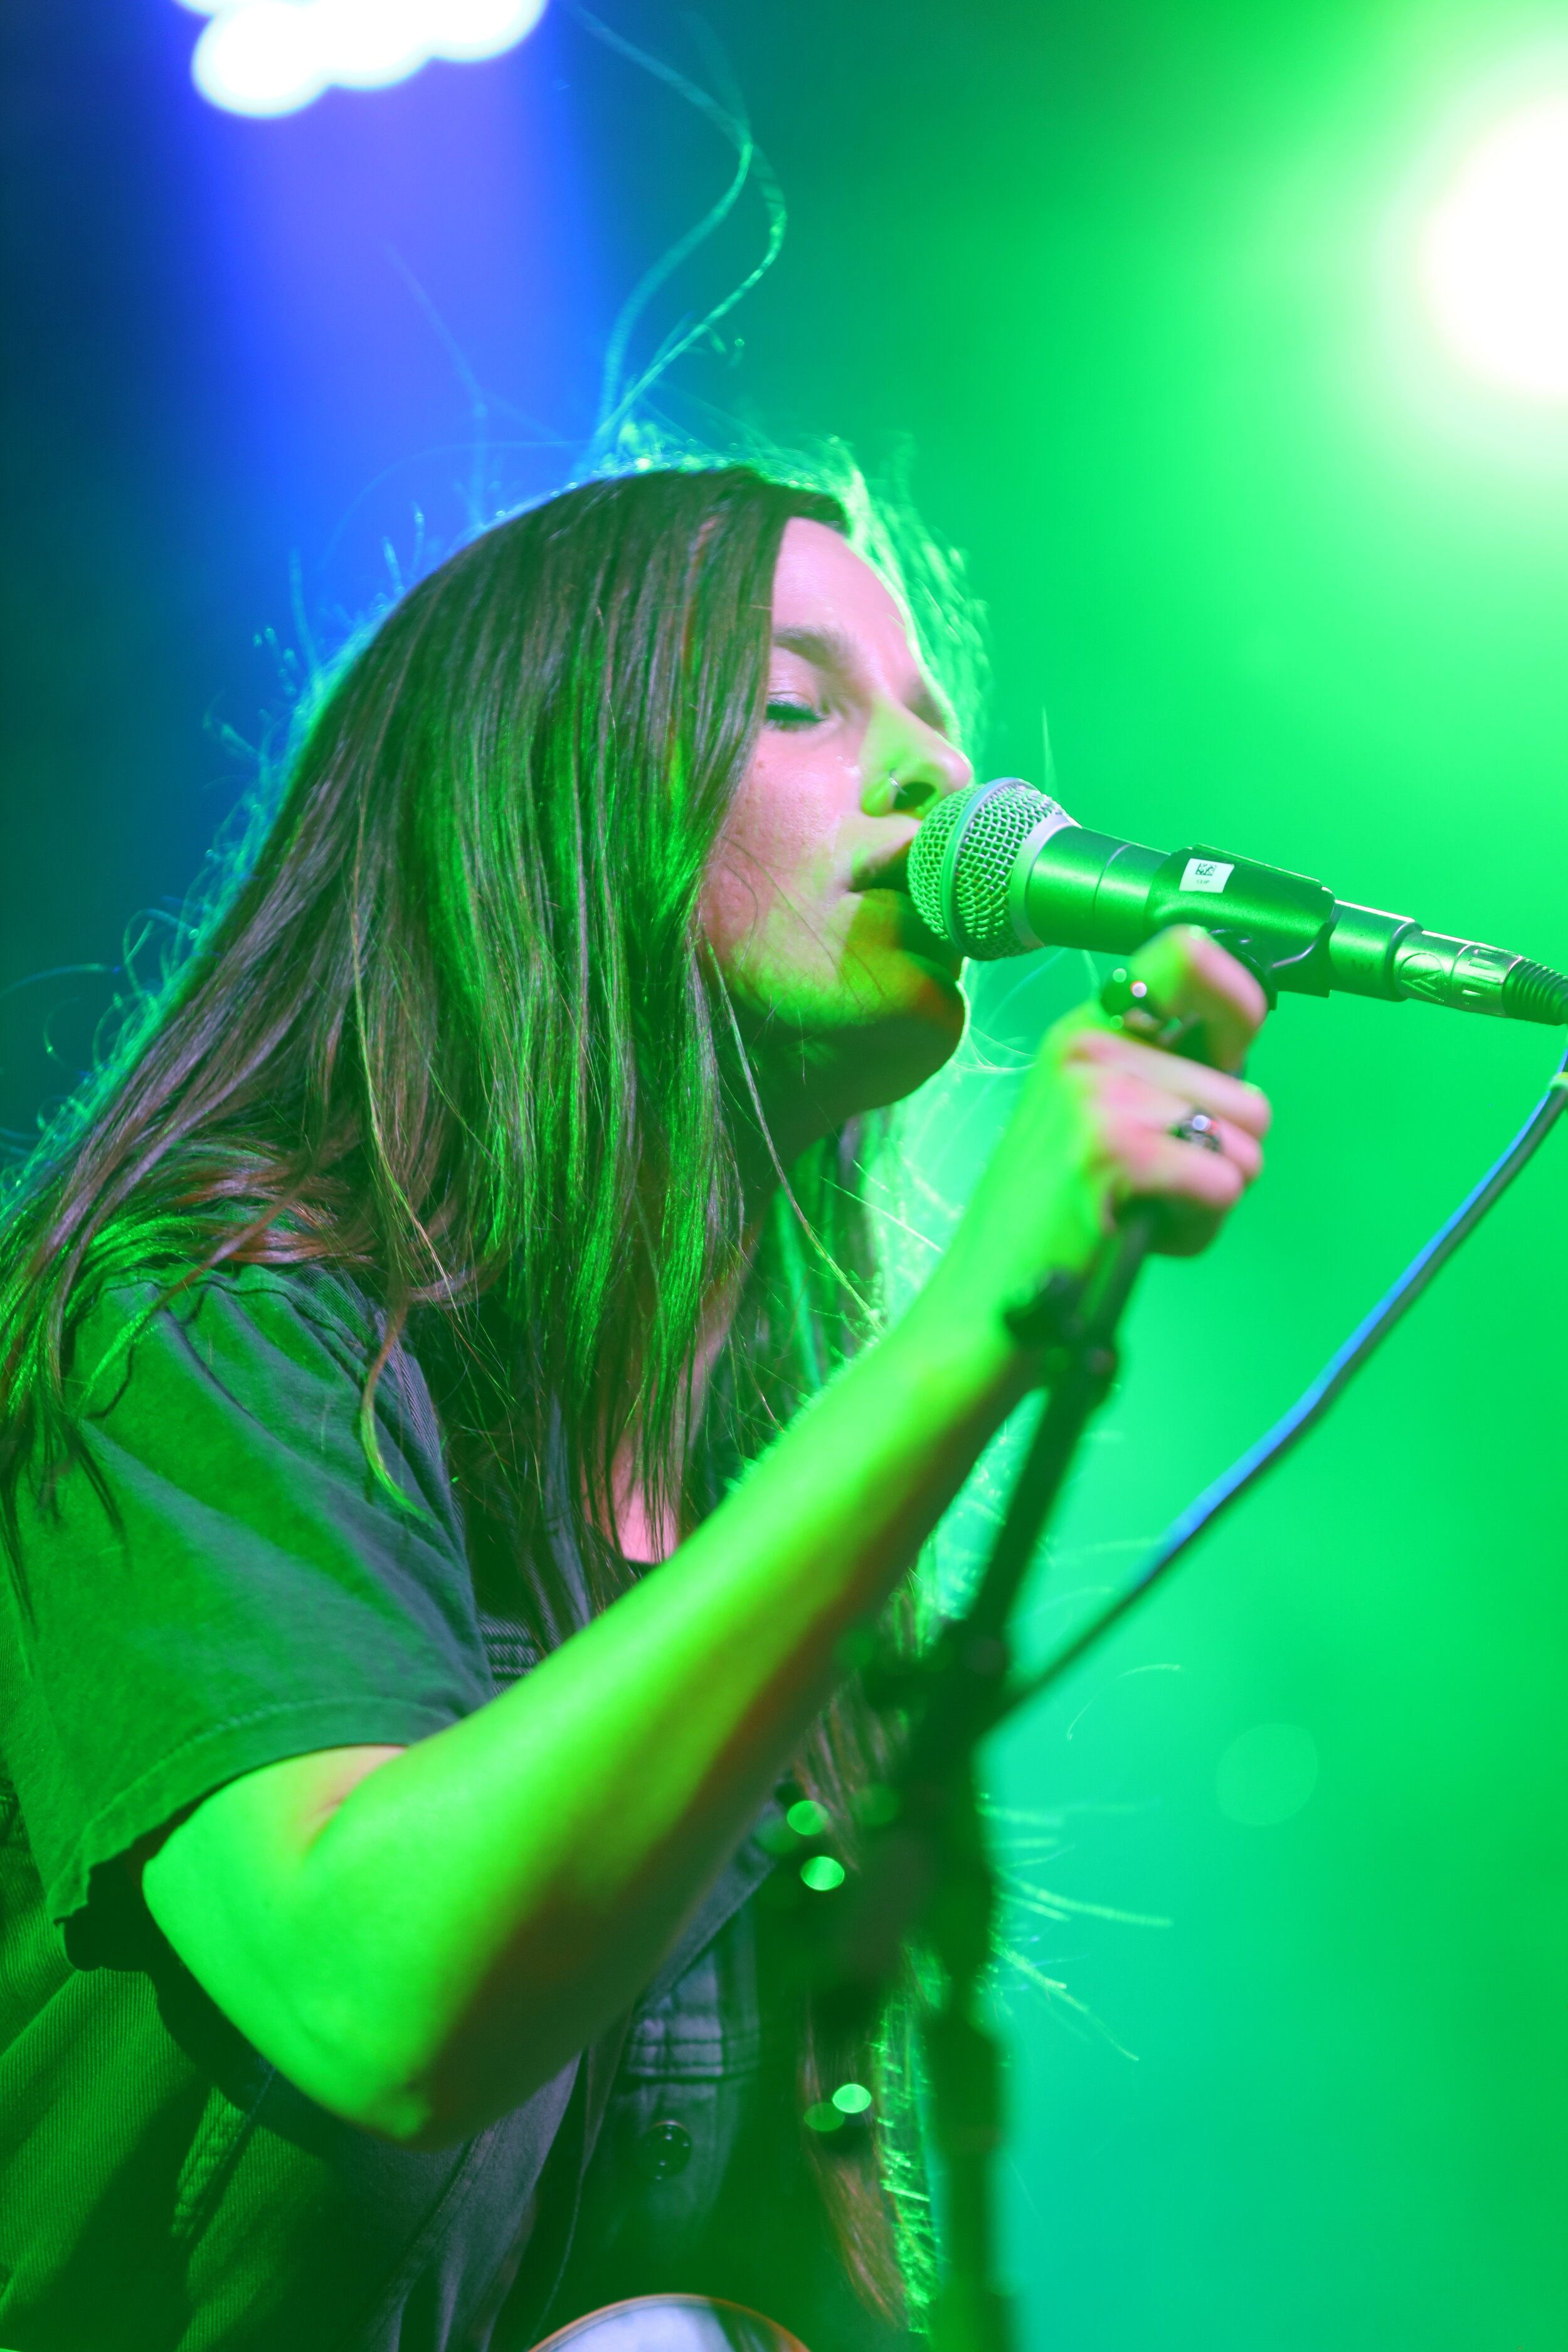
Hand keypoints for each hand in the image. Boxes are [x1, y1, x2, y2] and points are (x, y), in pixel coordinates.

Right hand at [924, 926, 1271, 1367]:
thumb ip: (1161, 1076)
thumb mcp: (1094, 1117)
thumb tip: (1240, 1045)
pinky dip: (1199, 1226)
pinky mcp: (1112, 1150)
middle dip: (1221, 1155)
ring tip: (1145, 1212)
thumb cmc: (1051, 1219)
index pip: (1188, 954)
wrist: (985, 1301)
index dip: (1239, 999)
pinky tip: (1144, 1234)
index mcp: (1086, 1029)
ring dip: (1213, 1195)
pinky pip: (1225, 1183)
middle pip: (1248, 1093)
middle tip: (1153, 1188)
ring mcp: (1098, 1095)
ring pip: (1245, 1143)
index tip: (1235, 1048)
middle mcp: (1090, 1047)